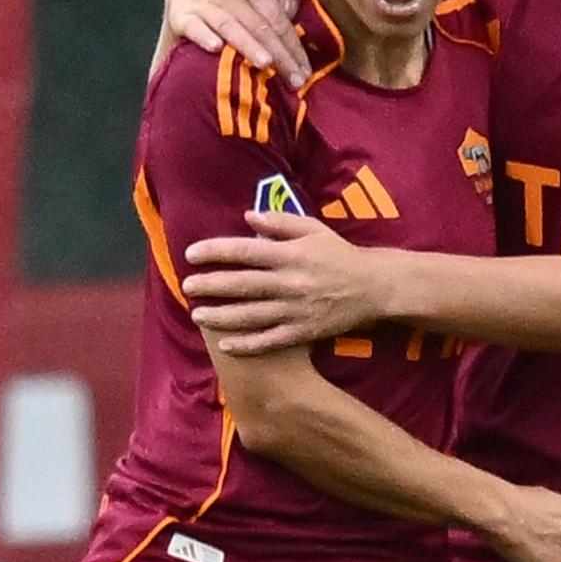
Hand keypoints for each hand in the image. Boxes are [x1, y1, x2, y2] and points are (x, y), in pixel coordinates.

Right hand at [166, 0, 307, 89]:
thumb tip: (291, 12)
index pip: (278, 18)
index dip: (294, 46)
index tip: (306, 72)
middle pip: (260, 26)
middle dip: (280, 56)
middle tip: (296, 81)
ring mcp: (204, 1)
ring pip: (231, 27)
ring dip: (249, 46)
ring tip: (267, 65)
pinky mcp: (181, 14)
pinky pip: (194, 26)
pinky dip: (204, 36)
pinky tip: (216, 48)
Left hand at [186, 214, 384, 352]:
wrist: (374, 287)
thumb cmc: (340, 255)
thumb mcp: (314, 229)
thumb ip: (280, 222)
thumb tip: (247, 217)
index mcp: (291, 255)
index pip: (245, 252)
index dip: (216, 252)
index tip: (191, 254)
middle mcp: (290, 283)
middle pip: (242, 285)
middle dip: (211, 286)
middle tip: (186, 287)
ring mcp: (296, 310)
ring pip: (251, 315)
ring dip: (221, 317)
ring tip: (198, 315)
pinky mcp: (303, 331)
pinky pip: (271, 340)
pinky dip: (248, 344)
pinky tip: (226, 345)